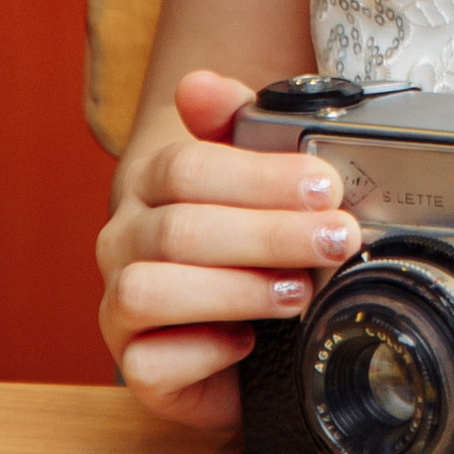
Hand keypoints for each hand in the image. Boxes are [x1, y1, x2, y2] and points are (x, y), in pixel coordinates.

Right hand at [97, 68, 354, 433]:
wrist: (224, 319)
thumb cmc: (242, 238)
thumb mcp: (254, 174)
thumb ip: (237, 122)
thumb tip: (197, 85)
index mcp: (150, 183)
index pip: (185, 168)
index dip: (259, 177)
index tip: (326, 187)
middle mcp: (123, 242)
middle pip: (178, 230)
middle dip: (267, 234)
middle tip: (333, 240)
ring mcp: (119, 307)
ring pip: (148, 292)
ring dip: (234, 290)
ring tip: (298, 291)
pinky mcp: (134, 367)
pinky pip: (149, 364)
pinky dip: (203, 353)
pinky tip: (246, 342)